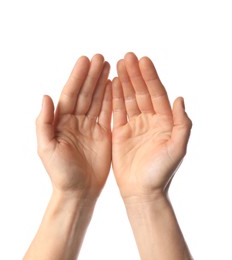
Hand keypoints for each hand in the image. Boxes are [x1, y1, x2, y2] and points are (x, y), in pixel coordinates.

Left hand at [36, 54, 111, 198]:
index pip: (70, 94)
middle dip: (92, 75)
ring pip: (97, 100)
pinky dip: (111, 99)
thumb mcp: (46, 148)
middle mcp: (76, 121)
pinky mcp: (103, 134)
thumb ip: (44, 122)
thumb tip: (45, 96)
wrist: (79, 190)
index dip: (77, 77)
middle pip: (85, 93)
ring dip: (102, 83)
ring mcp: (91, 126)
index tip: (85, 61)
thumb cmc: (60, 172)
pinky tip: (114, 86)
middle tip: (100, 57)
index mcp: (61, 122)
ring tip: (109, 66)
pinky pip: (108, 113)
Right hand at [112, 52, 191, 198]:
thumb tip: (180, 98)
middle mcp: (149, 120)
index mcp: (164, 122)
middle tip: (127, 57)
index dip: (150, 77)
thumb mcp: (178, 148)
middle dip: (135, 74)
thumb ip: (182, 123)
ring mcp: (134, 125)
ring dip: (124, 82)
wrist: (142, 190)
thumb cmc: (161, 172)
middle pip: (141, 92)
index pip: (157, 94)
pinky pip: (117, 111)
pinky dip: (114, 98)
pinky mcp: (120, 132)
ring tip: (118, 65)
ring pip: (128, 99)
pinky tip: (111, 84)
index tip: (142, 60)